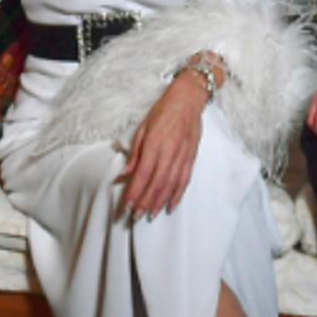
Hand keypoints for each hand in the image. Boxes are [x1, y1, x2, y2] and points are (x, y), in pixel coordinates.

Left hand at [121, 72, 206, 218]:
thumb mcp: (143, 127)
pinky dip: (177, 194)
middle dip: (145, 202)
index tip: (127, 205)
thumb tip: (126, 173)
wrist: (188, 99)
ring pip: (170, 185)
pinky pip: (184, 180)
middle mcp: (169, 152)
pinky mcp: (191, 157)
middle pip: (156, 183)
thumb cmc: (163, 111)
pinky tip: (171, 206)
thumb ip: (135, 151)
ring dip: (160, 202)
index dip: (135, 192)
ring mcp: (182, 155)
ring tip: (150, 214)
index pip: (143, 173)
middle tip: (136, 216)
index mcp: (154, 143)